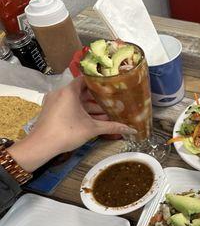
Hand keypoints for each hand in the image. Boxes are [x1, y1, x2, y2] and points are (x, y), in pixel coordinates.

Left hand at [8, 77, 135, 171]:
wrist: (42, 145)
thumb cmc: (66, 132)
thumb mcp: (92, 129)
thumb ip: (112, 127)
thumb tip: (131, 130)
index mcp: (69, 91)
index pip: (86, 80)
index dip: (99, 83)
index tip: (111, 86)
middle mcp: (60, 93)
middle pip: (82, 91)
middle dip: (97, 99)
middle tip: (112, 102)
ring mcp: (54, 102)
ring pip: (76, 101)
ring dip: (90, 107)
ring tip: (106, 113)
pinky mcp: (51, 110)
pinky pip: (69, 107)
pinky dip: (80, 111)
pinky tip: (93, 120)